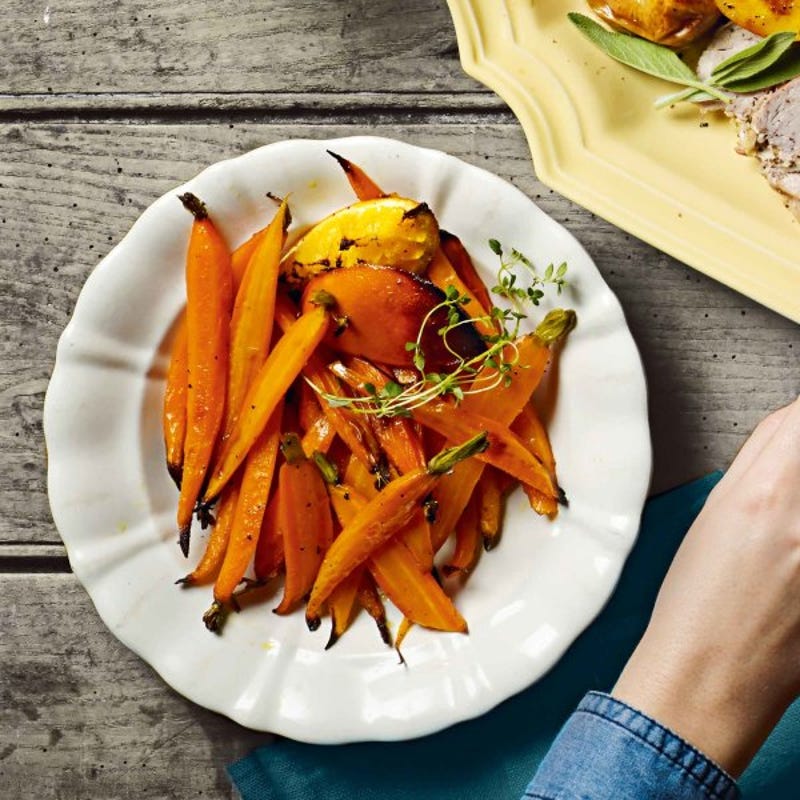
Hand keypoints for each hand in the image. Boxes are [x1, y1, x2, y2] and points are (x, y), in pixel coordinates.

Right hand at [613, 396, 799, 777]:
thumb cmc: (696, 604)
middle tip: (788, 485)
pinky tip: (794, 554)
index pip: (799, 417)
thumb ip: (758, 466)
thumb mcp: (713, 517)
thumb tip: (789, 430)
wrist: (710, 678)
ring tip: (788, 526)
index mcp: (762, 494)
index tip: (796, 424)